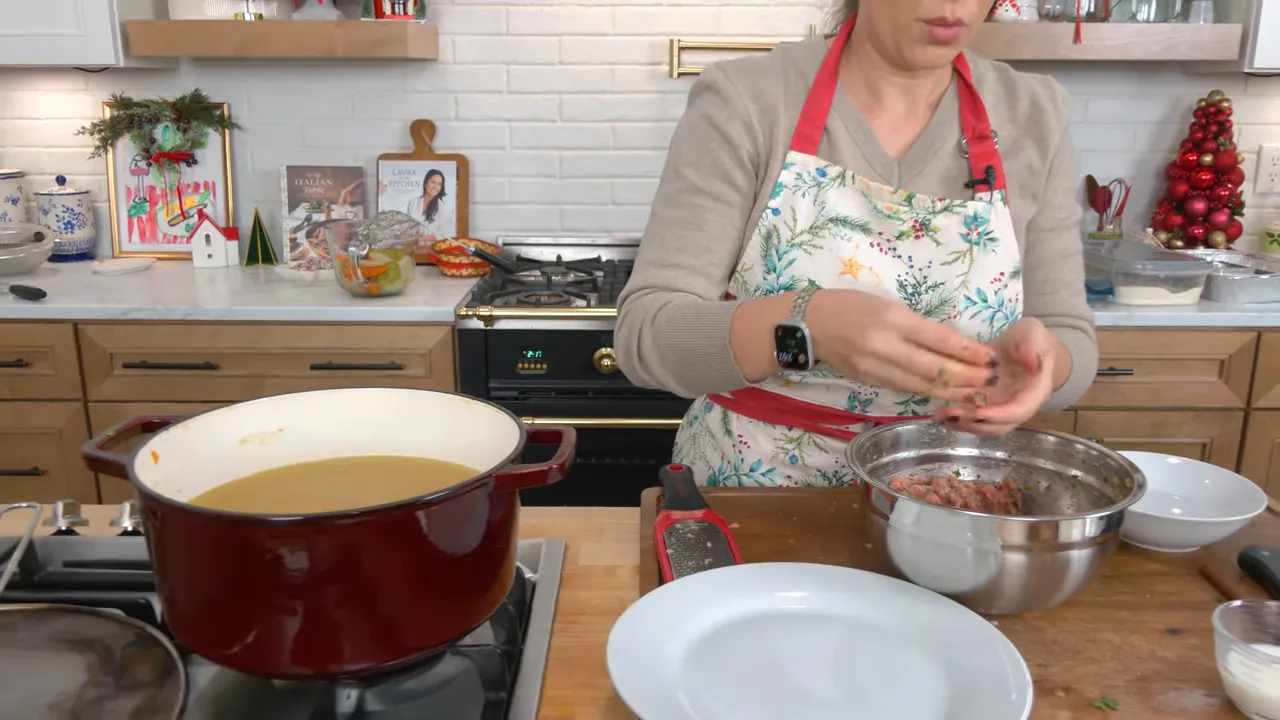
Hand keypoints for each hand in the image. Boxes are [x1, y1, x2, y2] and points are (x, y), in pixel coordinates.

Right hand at [807, 289, 996, 403]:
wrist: (809, 325)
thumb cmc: (850, 305)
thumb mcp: (887, 304)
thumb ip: (917, 325)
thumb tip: (952, 344)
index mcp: (893, 320)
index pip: (939, 339)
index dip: (968, 352)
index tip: (990, 357)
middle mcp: (886, 347)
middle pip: (934, 368)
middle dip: (966, 377)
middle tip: (990, 380)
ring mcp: (877, 368)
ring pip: (922, 385)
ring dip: (952, 391)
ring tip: (976, 393)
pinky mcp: (870, 381)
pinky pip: (906, 389)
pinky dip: (929, 392)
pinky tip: (946, 395)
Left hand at [936, 318, 1054, 435]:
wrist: (1027, 344)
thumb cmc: (1031, 338)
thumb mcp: (1032, 333)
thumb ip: (1030, 346)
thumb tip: (1031, 364)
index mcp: (1035, 391)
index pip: (1019, 410)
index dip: (998, 415)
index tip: (977, 413)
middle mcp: (1019, 405)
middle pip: (999, 424)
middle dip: (974, 422)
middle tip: (948, 414)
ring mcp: (1003, 407)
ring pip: (985, 425)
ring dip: (963, 423)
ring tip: (940, 416)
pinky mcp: (989, 404)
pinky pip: (976, 417)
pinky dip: (959, 418)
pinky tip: (940, 413)